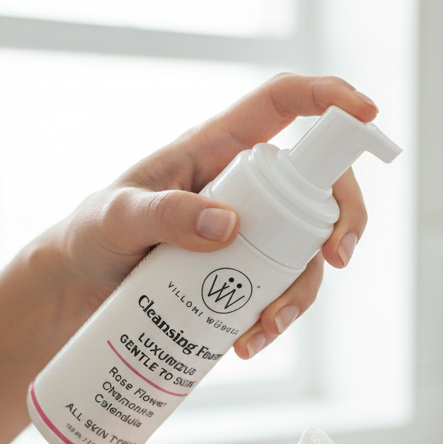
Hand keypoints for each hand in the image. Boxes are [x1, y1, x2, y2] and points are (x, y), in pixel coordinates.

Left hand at [54, 73, 376, 354]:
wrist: (74, 294)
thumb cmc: (89, 238)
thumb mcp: (115, 219)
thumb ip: (163, 215)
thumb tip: (230, 226)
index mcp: (216, 148)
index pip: (284, 104)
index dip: (331, 100)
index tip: (369, 114)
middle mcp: (243, 187)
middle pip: (320, 185)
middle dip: (344, 218)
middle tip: (337, 259)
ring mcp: (248, 233)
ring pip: (307, 249)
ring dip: (304, 290)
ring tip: (265, 328)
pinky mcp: (241, 276)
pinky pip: (280, 291)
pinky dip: (276, 319)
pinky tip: (247, 343)